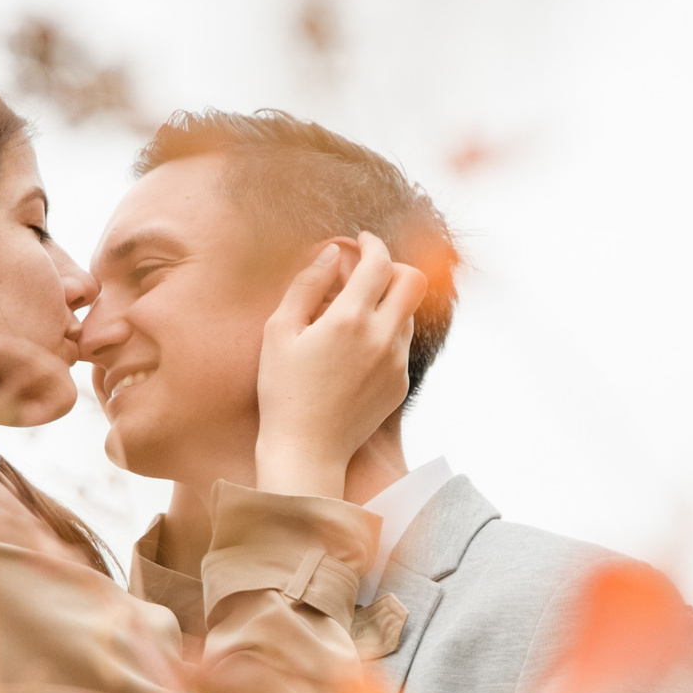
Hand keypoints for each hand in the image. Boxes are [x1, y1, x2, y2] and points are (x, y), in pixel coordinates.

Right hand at [253, 233, 426, 498]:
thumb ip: (306, 285)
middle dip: (393, 267)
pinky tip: (354, 350)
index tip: (361, 242)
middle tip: (368, 273)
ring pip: (409, 313)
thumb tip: (331, 254)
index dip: (371, 244)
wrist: (306, 450)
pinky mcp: (400, 384)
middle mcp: (382, 338)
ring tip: (354, 315)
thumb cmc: (283, 391)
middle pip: (413, 281)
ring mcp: (396, 363)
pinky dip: (385, 333)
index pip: (379, 262)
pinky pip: (401, 345)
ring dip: (388, 302)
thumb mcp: (279, 332)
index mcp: (350, 320)